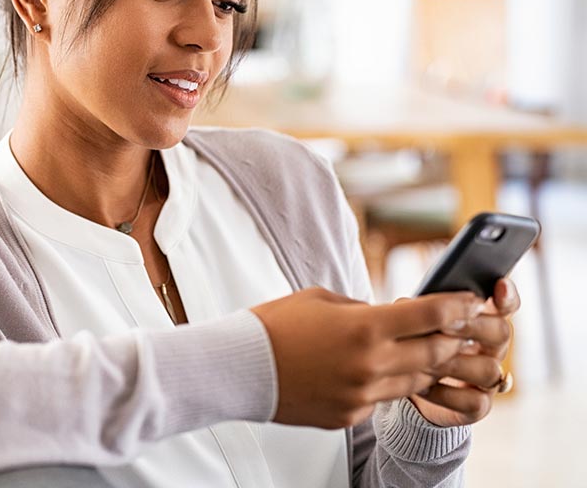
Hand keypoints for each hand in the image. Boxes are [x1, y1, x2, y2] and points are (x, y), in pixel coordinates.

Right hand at [250, 287, 483, 429]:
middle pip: (433, 353)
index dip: (456, 306)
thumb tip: (385, 316)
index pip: (429, 315)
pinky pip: (383, 399)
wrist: (244, 366)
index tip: (470, 301)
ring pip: (415, 381)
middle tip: (460, 327)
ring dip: (425, 363)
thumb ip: (362, 309)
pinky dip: (388, 383)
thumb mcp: (323, 299)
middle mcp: (371, 364)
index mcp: (365, 327)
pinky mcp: (351, 416)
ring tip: (424, 348)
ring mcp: (362, 395)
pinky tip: (374, 369)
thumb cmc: (278, 324)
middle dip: (452, 338)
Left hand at [410, 278, 520, 426]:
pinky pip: (474, 401)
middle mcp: (492, 347)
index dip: (506, 295)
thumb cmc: (413, 339)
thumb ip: (420, 308)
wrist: (405, 382)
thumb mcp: (415, 319)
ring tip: (425, 359)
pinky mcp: (477, 406)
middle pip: (502, 332)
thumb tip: (407, 305)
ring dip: (455, 362)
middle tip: (444, 324)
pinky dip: (447, 393)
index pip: (505, 303)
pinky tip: (423, 386)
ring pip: (490, 369)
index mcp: (481, 318)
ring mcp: (488, 378)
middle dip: (472, 326)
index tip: (499, 284)